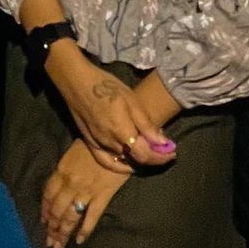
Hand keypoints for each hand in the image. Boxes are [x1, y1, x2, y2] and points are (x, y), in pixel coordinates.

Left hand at [42, 139, 133, 247]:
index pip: (48, 195)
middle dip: (51, 227)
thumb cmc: (96, 142)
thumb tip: (59, 184)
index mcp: (62, 171)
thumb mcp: (73, 151)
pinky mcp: (102, 197)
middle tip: (49, 241)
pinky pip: (91, 217)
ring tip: (58, 245)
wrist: (120, 141)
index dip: (45, 210)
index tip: (43, 222)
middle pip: (57, 209)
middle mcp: (70, 184)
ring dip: (63, 232)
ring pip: (70, 216)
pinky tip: (79, 240)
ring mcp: (86, 192)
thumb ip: (65, 169)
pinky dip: (84, 230)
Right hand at [45, 45, 176, 167]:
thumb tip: (163, 143)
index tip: (172, 153)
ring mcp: (98, 145)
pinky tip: (127, 162)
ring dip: (138, 159)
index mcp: (122, 132)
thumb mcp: (131, 100)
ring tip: (148, 150)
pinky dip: (119, 165)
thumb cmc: (106, 86)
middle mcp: (110, 143)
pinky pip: (106, 161)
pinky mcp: (90, 143)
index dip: (161, 157)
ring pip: (123, 161)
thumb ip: (146, 124)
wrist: (76, 82)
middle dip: (152, 156)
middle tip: (162, 147)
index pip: (145, 155)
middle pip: (136, 159)